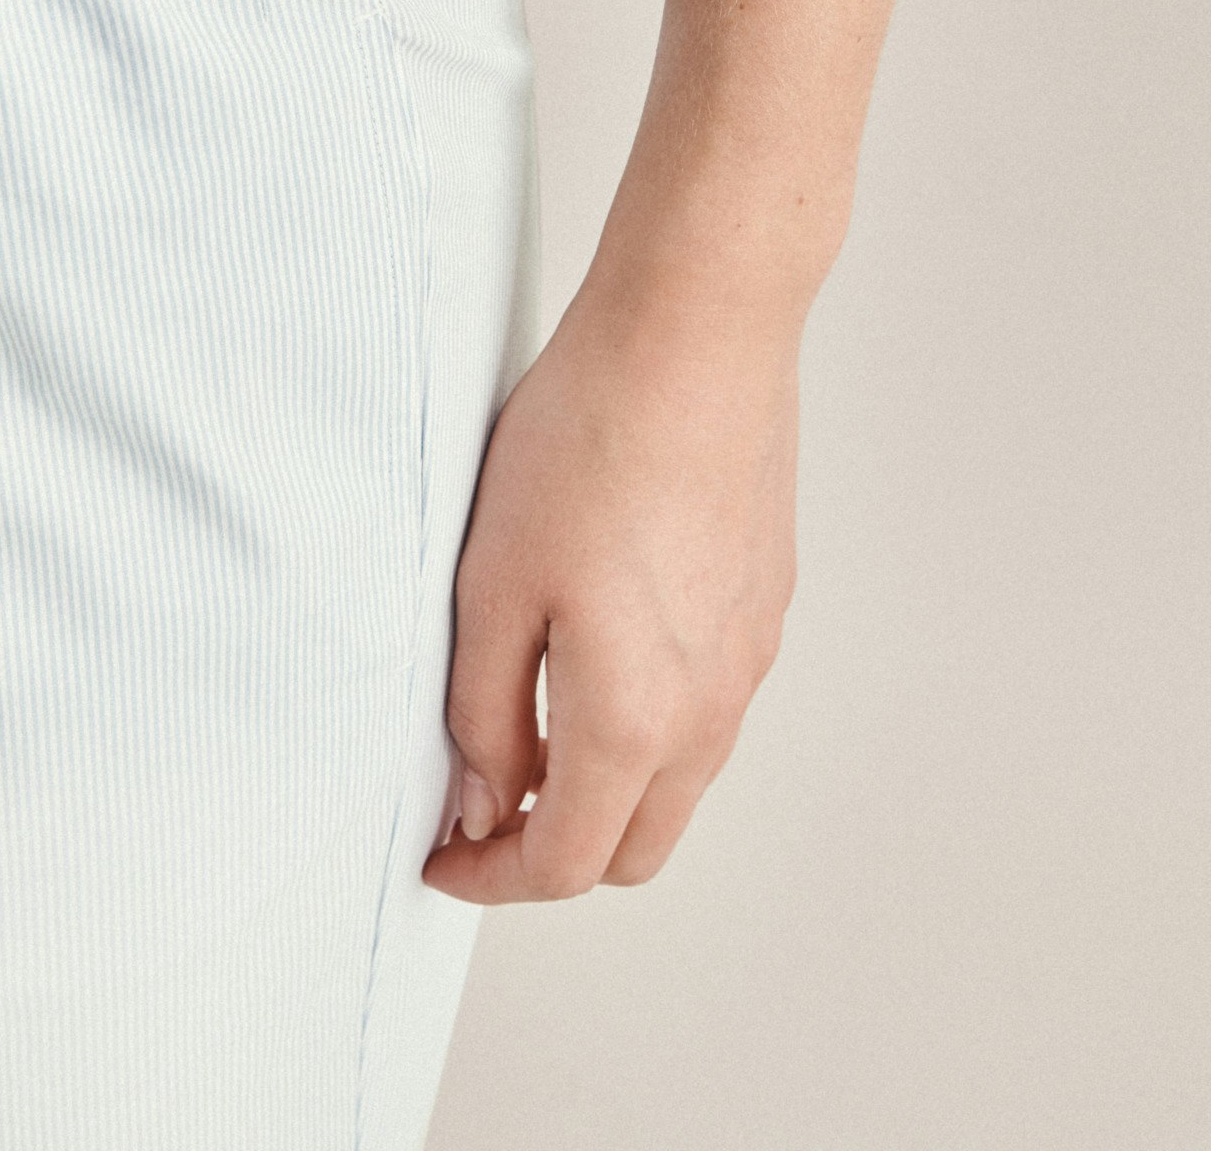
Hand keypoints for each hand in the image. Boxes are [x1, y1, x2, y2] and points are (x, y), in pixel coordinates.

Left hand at [422, 257, 799, 903]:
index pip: (565, 862)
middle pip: (636, 847)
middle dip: (556, 850)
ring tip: (533, 719)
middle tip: (484, 802)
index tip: (444, 855)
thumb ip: (481, 714)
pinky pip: (712, 705)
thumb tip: (481, 802)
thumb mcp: (492, 583)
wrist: (696, 333)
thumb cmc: (589, 438)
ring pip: (682, 780)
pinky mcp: (766, 601)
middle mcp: (710, 707)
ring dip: (610, 785)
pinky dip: (654, 723)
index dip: (491, 876)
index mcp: (633, 719)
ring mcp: (750, 655)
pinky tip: (601, 646)